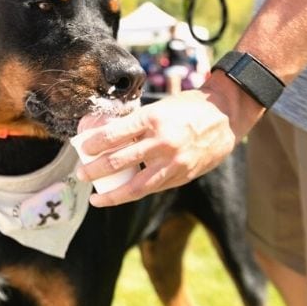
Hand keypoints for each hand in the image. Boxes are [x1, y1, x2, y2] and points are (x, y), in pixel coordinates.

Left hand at [76, 80, 255, 206]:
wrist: (225, 116)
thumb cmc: (186, 108)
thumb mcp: (158, 107)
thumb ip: (135, 123)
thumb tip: (102, 134)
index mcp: (152, 118)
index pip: (114, 133)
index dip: (94, 143)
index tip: (82, 147)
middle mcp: (162, 141)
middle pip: (119, 160)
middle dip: (95, 170)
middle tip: (81, 174)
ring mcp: (173, 162)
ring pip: (136, 185)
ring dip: (112, 194)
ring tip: (97, 197)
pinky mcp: (182, 175)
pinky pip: (152, 188)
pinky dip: (134, 193)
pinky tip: (121, 195)